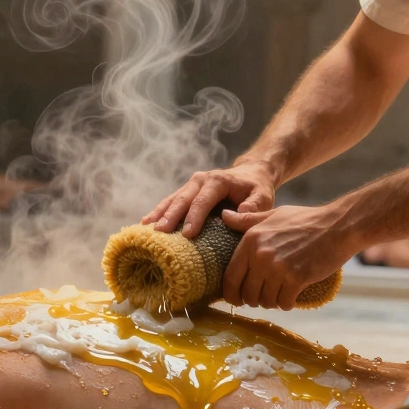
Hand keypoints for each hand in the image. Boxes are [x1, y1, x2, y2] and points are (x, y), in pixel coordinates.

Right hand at [142, 161, 277, 237]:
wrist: (250, 174)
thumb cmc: (257, 188)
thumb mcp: (263, 196)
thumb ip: (254, 205)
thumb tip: (238, 214)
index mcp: (217, 181)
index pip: (203, 200)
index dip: (194, 217)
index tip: (188, 234)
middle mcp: (200, 180)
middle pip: (182, 199)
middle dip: (170, 216)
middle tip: (160, 233)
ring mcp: (190, 185)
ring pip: (171, 200)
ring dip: (159, 214)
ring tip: (146, 229)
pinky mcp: (185, 192)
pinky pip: (169, 202)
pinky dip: (158, 212)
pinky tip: (146, 224)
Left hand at [220, 205, 355, 310]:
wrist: (338, 226)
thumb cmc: (305, 220)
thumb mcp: (273, 215)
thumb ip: (247, 220)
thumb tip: (223, 215)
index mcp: (250, 241)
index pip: (231, 276)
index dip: (231, 293)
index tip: (236, 299)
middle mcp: (260, 256)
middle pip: (248, 293)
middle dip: (253, 300)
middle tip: (262, 298)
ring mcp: (278, 268)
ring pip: (266, 301)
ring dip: (271, 303)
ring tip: (278, 296)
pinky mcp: (296, 279)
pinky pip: (283, 303)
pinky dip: (286, 304)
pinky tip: (290, 299)